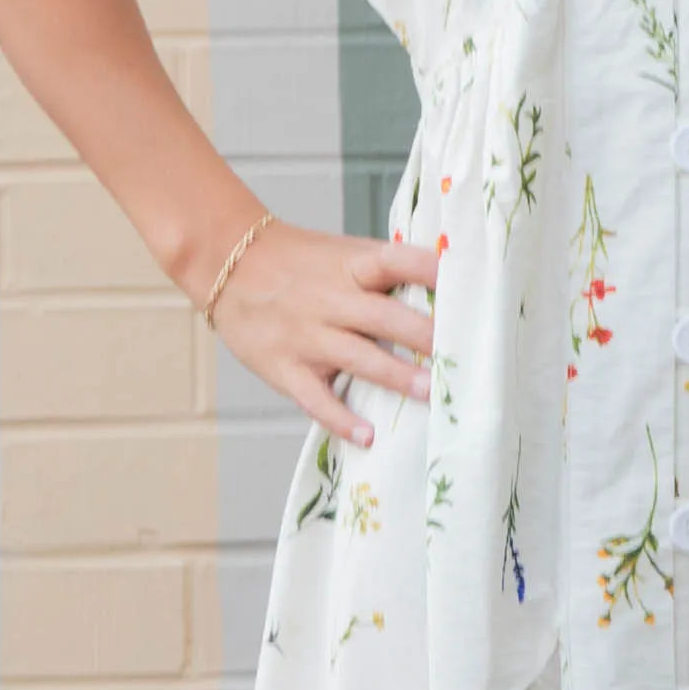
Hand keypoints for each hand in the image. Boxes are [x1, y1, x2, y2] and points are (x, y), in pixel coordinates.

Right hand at [203, 217, 437, 444]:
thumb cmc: (297, 262)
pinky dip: (341, 419)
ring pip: (358, 357)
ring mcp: (307, 336)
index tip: (460, 283)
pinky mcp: (285, 367)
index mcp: (351, 266)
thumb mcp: (342, 254)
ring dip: (396, 376)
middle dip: (424, 336)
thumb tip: (444, 290)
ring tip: (429, 392)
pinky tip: (368, 435)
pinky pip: (316, 398)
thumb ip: (384, 273)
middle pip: (384, 316)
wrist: (228, 263)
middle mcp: (331, 300)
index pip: (395, 261)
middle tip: (458, 354)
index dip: (428, 270)